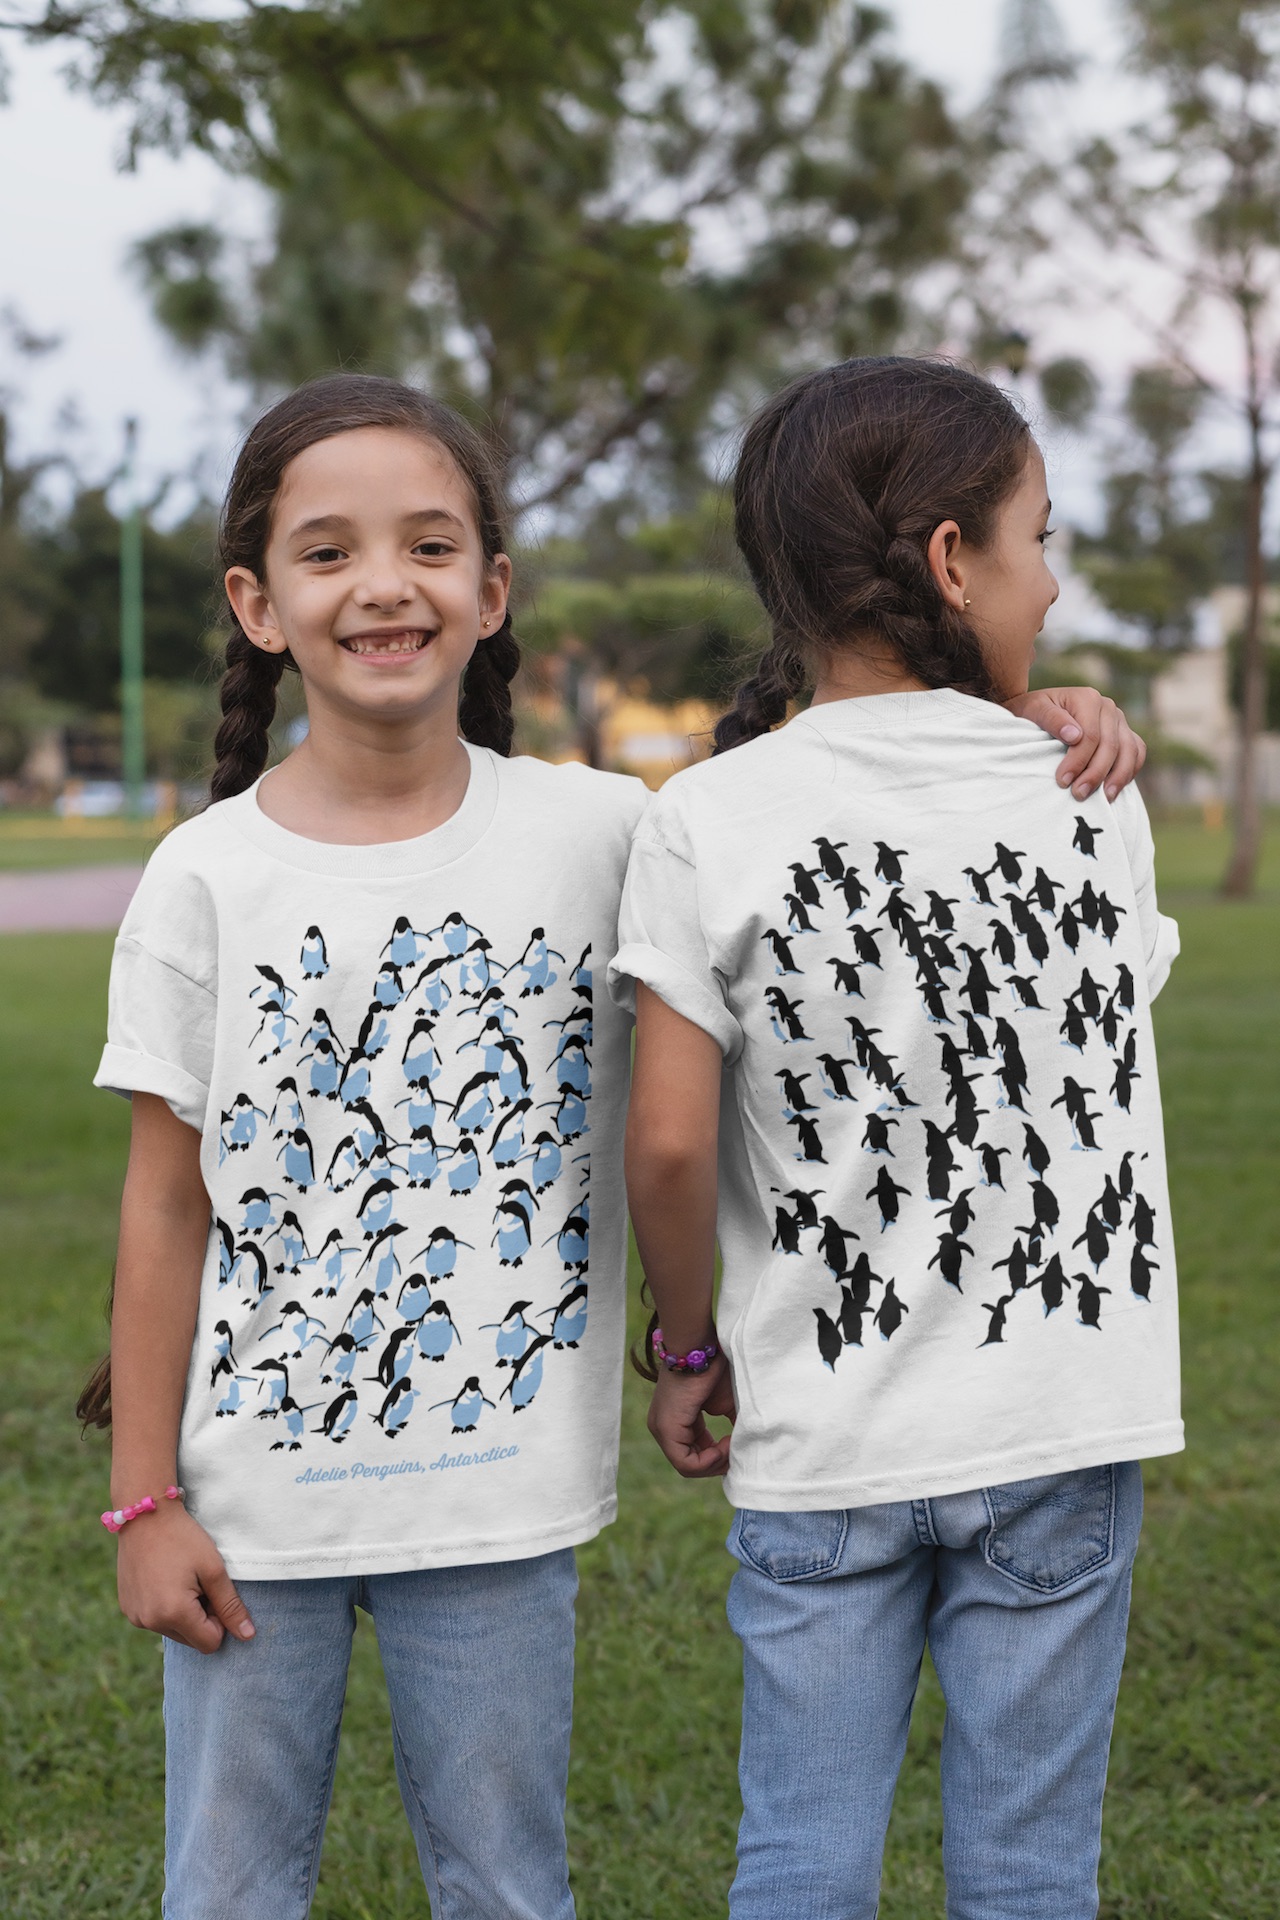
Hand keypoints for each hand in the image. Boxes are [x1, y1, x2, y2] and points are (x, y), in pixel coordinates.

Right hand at [116, 1501, 254, 1652]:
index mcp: (173, 1614)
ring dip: (183, 1613)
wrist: (145, 1515)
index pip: (210, 1643)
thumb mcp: (213, 1569)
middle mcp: (150, 1622)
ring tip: (180, 1578)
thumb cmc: (183, 1538)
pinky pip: (155, 1620)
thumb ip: (230, 1606)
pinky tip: (164, 1578)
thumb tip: (248, 1636)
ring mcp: (135, 1616)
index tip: (214, 1591)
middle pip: (191, 1639)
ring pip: (174, 1631)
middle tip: (198, 1582)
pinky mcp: (127, 1608)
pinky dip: (165, 1607)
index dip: (220, 1620)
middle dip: (201, 1617)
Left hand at [647, 1353, 736, 1478]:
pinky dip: (710, 1460)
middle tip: (738, 1450)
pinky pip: (685, 1463)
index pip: (695, 1454)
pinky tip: (725, 1444)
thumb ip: (732, 1427)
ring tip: (732, 1443)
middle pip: (691, 1464)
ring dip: (716, 1461)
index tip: (737, 1443)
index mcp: (676, 1422)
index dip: (718, 1457)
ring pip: (688, 1467)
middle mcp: (663, 1429)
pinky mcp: (666, 1429)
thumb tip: (745, 1449)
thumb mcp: (726, 1404)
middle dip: (718, 1463)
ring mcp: (661, 1429)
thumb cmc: (713, 1367)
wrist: (700, 1346)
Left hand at [1004, 686, 1146, 801]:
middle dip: (1095, 773)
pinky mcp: (1124, 733)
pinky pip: (1137, 752)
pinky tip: (1115, 789)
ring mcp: (1119, 720)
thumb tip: (1074, 736)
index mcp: (1088, 698)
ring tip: (1104, 799)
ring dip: (1118, 777)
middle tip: (1079, 794)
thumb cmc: (1033, 712)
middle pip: (1110, 745)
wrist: (1038, 711)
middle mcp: (1108, 707)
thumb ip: (1052, 719)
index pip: (1090, 735)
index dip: (1078, 761)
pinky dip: (1130, 771)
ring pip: (1129, 750)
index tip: (1062, 781)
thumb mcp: (1033, 711)